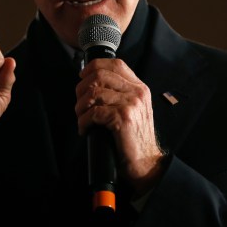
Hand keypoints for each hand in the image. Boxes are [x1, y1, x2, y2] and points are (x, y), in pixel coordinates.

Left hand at [75, 59, 164, 194]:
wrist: (147, 162)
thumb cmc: (134, 138)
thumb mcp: (133, 109)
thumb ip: (120, 94)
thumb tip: (92, 83)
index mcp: (139, 88)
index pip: (115, 64)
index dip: (94, 66)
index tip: (83, 77)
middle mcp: (137, 92)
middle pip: (100, 75)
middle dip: (81, 89)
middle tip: (80, 105)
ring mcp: (131, 104)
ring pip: (93, 93)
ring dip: (80, 107)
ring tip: (81, 118)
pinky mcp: (123, 118)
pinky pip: (93, 113)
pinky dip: (83, 122)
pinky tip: (85, 130)